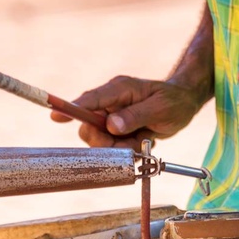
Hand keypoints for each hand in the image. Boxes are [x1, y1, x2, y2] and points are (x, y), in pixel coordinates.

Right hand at [50, 76, 205, 148]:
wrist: (183, 104)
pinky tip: (142, 139)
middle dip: (105, 141)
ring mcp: (112, 116)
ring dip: (120, 146)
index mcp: (118, 90)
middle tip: (128, 143)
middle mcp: (111, 102)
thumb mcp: (159, 109)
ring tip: (142, 138)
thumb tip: (111, 125)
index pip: (90, 100)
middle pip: (89, 126)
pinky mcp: (116, 128)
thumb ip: (135, 116)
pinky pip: (113, 146)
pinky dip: (127, 148)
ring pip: (101, 140)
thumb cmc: (173, 101)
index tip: (55, 116)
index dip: (71, 108)